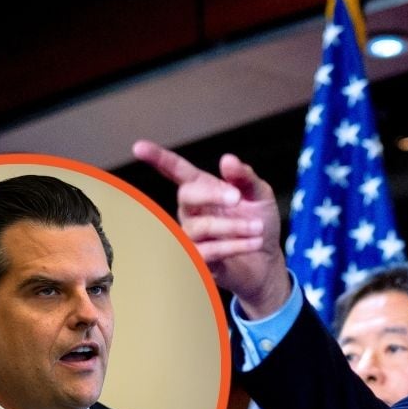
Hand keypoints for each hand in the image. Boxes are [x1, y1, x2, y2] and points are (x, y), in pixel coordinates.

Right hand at [133, 139, 290, 317]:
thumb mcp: (260, 195)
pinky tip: (255, 242)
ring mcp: (192, 235)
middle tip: (237, 198)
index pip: (177, 170)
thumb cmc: (259, 223)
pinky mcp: (199, 259)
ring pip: (199, 227)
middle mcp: (192, 211)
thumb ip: (245, 177)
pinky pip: (207, 251)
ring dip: (232, 226)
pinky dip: (234, 245)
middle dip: (212, 194)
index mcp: (203, 188)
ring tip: (258, 228)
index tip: (139, 148)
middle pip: (186, 196)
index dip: (158, 158)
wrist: (268, 261)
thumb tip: (227, 159)